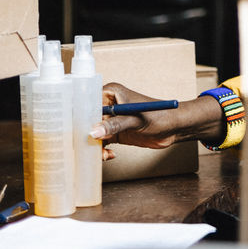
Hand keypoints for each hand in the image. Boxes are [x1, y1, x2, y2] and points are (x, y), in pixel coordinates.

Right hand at [89, 82, 225, 158]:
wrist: (174, 128)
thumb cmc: (159, 115)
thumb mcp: (135, 120)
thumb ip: (115, 125)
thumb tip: (94, 131)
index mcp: (111, 93)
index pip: (87, 102)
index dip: (78, 115)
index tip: (74, 129)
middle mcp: (108, 105)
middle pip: (87, 120)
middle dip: (86, 134)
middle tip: (87, 147)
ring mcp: (111, 120)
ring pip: (93, 133)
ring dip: (95, 146)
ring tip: (102, 154)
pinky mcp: (116, 132)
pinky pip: (101, 142)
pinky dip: (102, 150)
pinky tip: (110, 155)